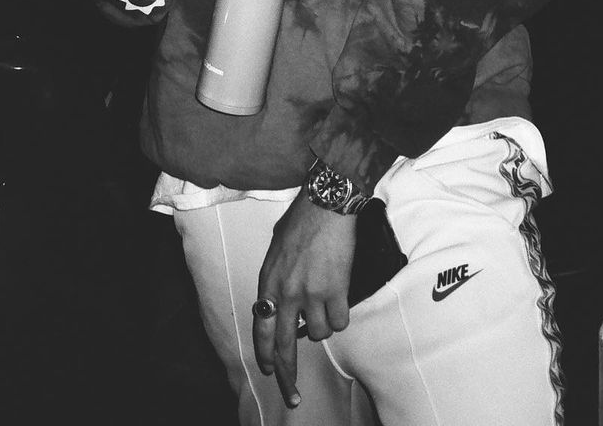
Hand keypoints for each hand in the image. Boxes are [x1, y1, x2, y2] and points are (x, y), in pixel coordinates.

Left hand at [252, 192, 356, 408]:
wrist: (326, 205)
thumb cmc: (301, 220)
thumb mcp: (277, 248)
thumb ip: (277, 277)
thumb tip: (282, 298)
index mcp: (269, 280)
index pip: (261, 327)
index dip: (265, 353)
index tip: (269, 371)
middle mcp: (287, 292)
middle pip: (284, 344)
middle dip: (287, 373)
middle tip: (292, 396)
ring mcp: (311, 294)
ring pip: (318, 333)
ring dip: (322, 325)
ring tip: (326, 304)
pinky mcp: (336, 291)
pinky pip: (339, 322)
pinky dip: (341, 316)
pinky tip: (340, 299)